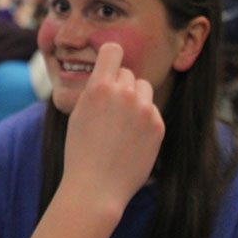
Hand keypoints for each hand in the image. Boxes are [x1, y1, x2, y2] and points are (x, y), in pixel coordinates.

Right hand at [60, 42, 164, 216]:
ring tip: (121, 123)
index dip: (110, 57)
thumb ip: (96, 88)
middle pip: (127, 73)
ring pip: (143, 88)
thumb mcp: (79, 111)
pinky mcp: (157, 125)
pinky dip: (144, 120)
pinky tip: (131, 138)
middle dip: (119, 86)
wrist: (97, 187)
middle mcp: (123, 93)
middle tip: (110, 110)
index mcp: (99, 87)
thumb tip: (110, 73)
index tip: (108, 67)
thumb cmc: (81, 150)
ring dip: (134, 99)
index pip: (113, 50)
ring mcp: (143, 109)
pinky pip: (152, 110)